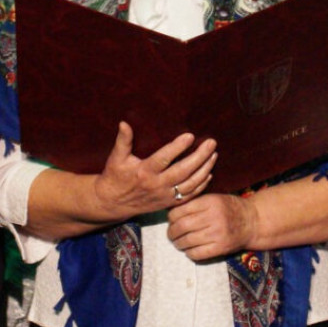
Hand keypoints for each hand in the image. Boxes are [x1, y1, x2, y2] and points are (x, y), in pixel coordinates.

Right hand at [92, 122, 216, 220]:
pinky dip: (201, 186)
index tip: (190, 136)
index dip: (177, 147)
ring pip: (189, 184)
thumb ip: (123, 141)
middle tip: (211, 143)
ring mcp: (164, 195)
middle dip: (199, 157)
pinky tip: (209, 174)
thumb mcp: (116, 158)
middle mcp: (157, 185)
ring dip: (204, 170)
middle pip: (183, 171)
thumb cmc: (115, 177)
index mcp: (144, 172)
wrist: (113, 203)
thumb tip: (124, 123)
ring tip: (214, 155)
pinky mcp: (168, 202)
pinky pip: (188, 196)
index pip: (164, 158)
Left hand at [167, 194, 253, 260]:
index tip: (171, 220)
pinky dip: (189, 253)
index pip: (180, 211)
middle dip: (172, 232)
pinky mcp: (220, 248)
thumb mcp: (214, 198)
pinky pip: (197, 253)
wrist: (252, 221)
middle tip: (171, 234)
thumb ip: (195, 203)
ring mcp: (217, 234)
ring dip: (178, 243)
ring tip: (178, 242)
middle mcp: (213, 217)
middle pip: (181, 226)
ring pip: (187, 241)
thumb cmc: (229, 208)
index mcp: (210, 202)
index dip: (171, 217)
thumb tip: (171, 212)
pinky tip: (189, 249)